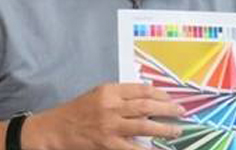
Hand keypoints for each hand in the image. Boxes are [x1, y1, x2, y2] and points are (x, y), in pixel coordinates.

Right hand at [23, 83, 183, 149]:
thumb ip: (120, 95)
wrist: (54, 129)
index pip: (142, 90)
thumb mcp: (98, 95)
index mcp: (110, 90)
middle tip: (181, 112)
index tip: (171, 99)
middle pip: (147, 105)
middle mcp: (111, 106)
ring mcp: (110, 126)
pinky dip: (146, 149)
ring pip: (144, 125)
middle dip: (168, 109)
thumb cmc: (77, 111)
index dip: (160, 94)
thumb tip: (147, 98)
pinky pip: (132, 147)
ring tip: (176, 130)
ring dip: (164, 128)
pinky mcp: (107, 143)